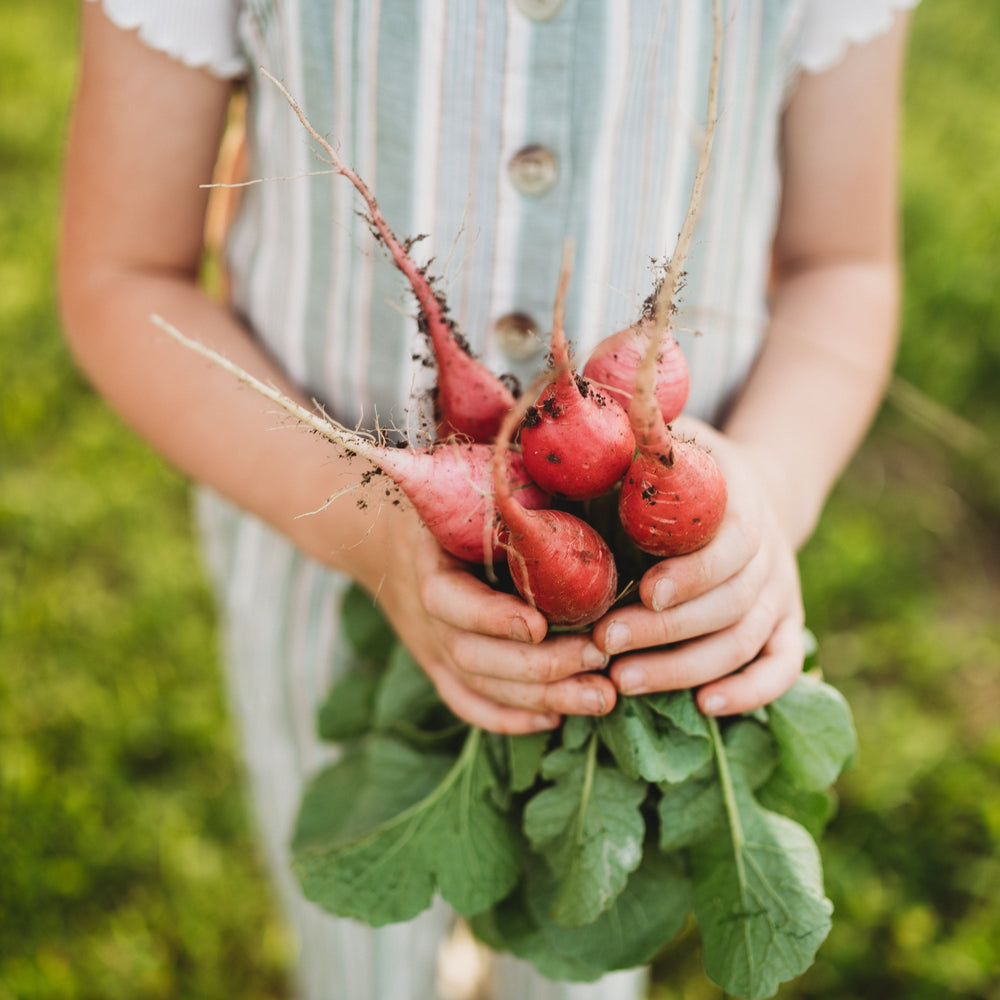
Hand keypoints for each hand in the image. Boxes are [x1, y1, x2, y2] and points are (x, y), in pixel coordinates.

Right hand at [339, 499, 616, 734]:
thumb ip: (503, 481)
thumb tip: (559, 456)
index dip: (492, 618)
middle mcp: (425, 615)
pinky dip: (507, 719)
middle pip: (473, 656)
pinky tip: (555, 721)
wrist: (380, 538)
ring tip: (600, 698)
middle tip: (599, 660)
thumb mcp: (462, 484)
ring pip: (479, 686)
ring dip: (540, 698)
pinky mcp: (438, 666)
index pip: (451, 602)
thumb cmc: (440, 501)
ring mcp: (429, 646)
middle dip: (539, 666)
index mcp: (427, 563)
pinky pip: (467, 703)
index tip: (541, 624)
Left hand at [590, 418, 804, 715]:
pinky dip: (751, 692)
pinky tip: (704, 707)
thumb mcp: (665, 446)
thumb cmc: (685, 471)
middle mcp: (768, 554)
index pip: (730, 546)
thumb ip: (634, 447)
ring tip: (623, 682)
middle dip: (665, 631)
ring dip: (686, 668)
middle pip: (730, 605)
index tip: (645, 592)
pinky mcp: (785, 624)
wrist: (751, 490)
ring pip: (744, 643)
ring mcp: (781, 593)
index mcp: (742, 504)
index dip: (692, 574)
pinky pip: (781, 666)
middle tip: (605, 644)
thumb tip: (577, 439)